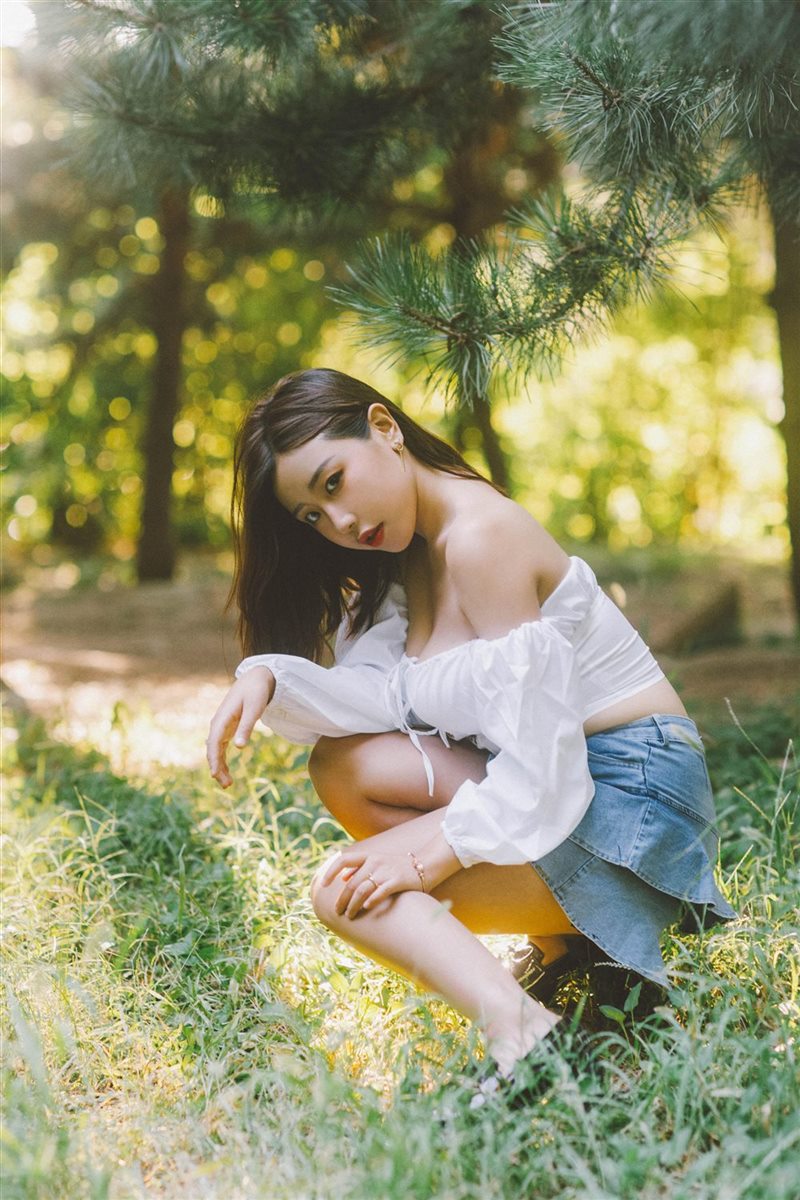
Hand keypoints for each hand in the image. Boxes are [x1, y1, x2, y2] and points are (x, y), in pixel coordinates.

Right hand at [206, 667, 274, 786]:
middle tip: (226, 785)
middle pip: (212, 749)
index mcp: (222, 718)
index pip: (213, 742)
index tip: (215, 775)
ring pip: (215, 750)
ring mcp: (221, 726)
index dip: (214, 760)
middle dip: (217, 767)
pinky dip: (222, 759)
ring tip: (227, 783)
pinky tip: (226, 771)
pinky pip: (221, 747)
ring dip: (219, 766)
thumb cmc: (256, 692)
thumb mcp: (254, 709)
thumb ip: (247, 727)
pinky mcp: (227, 728)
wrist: (256, 678)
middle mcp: (218, 723)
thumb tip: (239, 747)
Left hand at [320, 848, 423, 918]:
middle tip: (337, 912)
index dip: (331, 871)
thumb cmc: (399, 867)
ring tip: (349, 916)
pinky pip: (380, 892)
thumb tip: (342, 877)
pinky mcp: (397, 881)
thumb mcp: (378, 861)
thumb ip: (360, 868)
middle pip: (351, 883)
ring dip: (353, 905)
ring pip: (362, 890)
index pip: (343, 859)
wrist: (426, 865)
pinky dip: (371, 901)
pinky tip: (367, 908)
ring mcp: (386, 871)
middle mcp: (375, 862)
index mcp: (368, 856)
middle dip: (342, 899)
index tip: (322, 885)